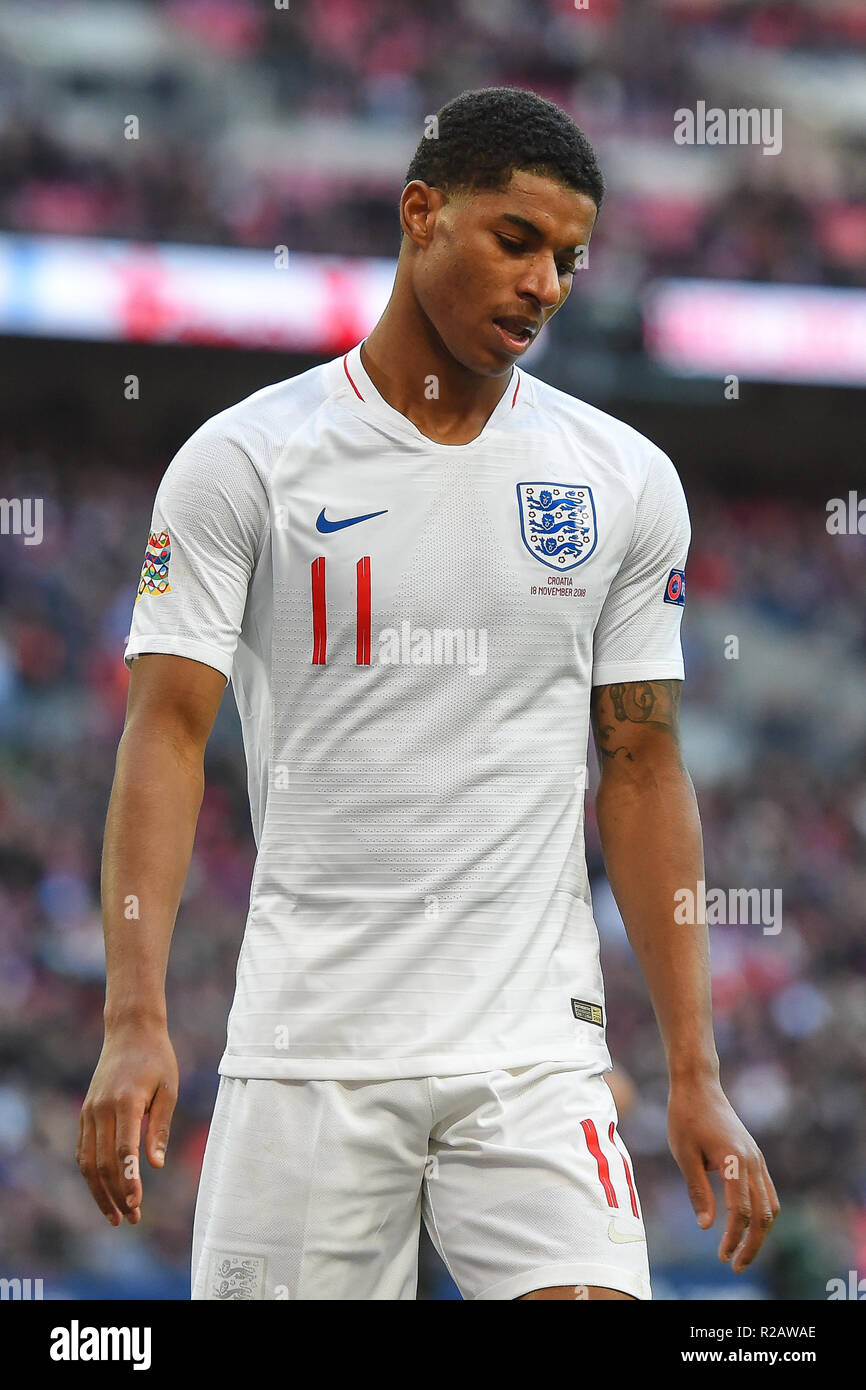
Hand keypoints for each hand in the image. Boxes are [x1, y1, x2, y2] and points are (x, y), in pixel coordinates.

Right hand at [77, 1022, 177, 1226]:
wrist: (130, 1031)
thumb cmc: (157, 1059)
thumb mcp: (168, 1089)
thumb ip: (160, 1128)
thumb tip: (154, 1165)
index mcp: (126, 1102)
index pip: (124, 1151)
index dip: (129, 1181)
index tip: (137, 1204)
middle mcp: (102, 1108)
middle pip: (102, 1163)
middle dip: (116, 1194)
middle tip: (131, 1218)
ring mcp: (90, 1111)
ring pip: (88, 1161)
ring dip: (100, 1191)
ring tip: (115, 1215)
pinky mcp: (85, 1112)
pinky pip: (84, 1149)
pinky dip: (91, 1174)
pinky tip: (104, 1190)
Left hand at [667, 1077, 778, 1272]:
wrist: (698, 1085)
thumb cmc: (685, 1117)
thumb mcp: (684, 1154)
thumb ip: (697, 1190)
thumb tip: (706, 1226)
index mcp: (734, 1160)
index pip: (741, 1211)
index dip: (733, 1238)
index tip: (721, 1257)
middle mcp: (752, 1160)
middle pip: (764, 1214)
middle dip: (752, 1244)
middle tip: (735, 1265)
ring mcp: (757, 1158)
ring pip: (771, 1204)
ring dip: (760, 1232)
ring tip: (742, 1251)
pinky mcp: (754, 1156)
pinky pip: (767, 1192)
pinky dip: (762, 1213)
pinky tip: (746, 1226)